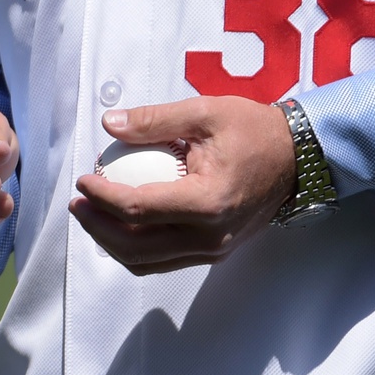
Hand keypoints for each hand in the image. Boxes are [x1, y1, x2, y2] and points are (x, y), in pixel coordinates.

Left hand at [70, 96, 295, 275]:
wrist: (297, 157)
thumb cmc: (253, 131)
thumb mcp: (204, 112)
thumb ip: (154, 119)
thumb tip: (108, 125)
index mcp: (208, 201)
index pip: (139, 208)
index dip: (102, 196)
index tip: (82, 179)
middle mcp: (211, 236)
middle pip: (136, 246)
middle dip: (98, 227)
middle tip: (77, 204)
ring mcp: (214, 251)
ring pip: (147, 261)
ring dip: (112, 242)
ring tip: (92, 215)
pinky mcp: (215, 254)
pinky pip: (164, 260)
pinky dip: (136, 247)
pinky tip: (121, 224)